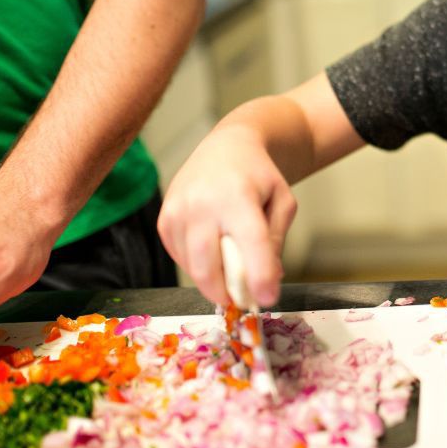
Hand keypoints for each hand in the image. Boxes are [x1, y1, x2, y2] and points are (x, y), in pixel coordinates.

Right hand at [157, 121, 295, 308]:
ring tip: (233, 268)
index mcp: (237, 195)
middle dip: (227, 292)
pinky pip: (181, 259)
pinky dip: (199, 266)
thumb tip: (267, 280)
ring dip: (214, 280)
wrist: (226, 148)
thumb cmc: (258, 177)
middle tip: (245, 300)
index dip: (259, 275)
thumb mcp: (283, 202)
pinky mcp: (164, 222)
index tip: (268, 299)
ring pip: (193, 267)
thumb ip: (275, 241)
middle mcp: (200, 203)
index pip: (249, 242)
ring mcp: (177, 212)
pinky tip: (214, 249)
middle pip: (208, 265)